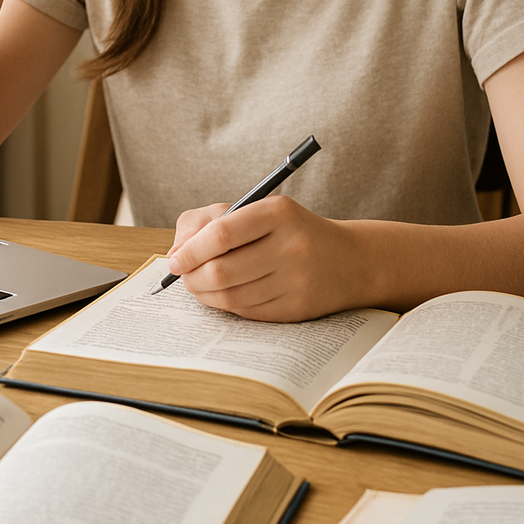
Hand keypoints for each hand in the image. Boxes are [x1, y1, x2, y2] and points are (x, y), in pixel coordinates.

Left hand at [168, 196, 371, 321]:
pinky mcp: (297, 308)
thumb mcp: (257, 210)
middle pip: (222, 270)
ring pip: (231, 296)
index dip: (190, 251)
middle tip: (183, 276)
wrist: (349, 260)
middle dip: (192, 277)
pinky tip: (224, 295)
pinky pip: (247, 312)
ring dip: (205, 294)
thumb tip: (175, 254)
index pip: (221, 234)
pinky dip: (227, 306)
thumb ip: (208, 221)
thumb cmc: (290, 231)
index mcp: (278, 212)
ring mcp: (296, 280)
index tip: (175, 260)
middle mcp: (291, 245)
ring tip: (200, 285)